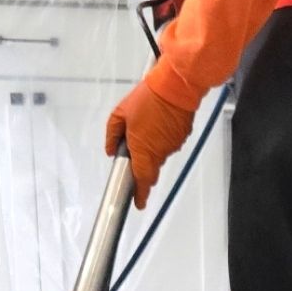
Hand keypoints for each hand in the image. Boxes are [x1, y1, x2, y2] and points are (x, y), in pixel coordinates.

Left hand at [104, 73, 197, 205]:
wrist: (175, 87)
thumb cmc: (148, 99)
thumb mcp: (120, 114)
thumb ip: (112, 135)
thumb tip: (110, 150)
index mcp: (142, 150)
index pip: (142, 180)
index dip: (140, 195)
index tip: (139, 203)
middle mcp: (159, 153)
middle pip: (150, 170)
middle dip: (143, 166)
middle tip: (136, 153)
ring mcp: (172, 146)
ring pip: (159, 156)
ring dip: (152, 148)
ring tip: (147, 127)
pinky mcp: (181, 137)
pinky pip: (169, 145)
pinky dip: (162, 139)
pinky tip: (158, 124)